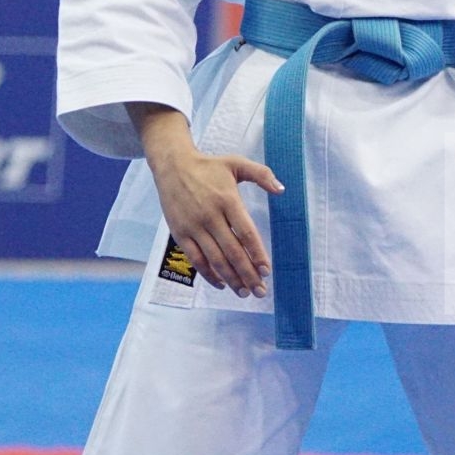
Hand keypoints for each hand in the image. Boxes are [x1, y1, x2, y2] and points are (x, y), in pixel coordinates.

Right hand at [131, 102, 283, 295]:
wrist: (173, 165)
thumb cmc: (208, 166)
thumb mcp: (237, 163)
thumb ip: (262, 174)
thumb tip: (281, 189)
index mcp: (228, 200)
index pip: (245, 233)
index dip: (256, 254)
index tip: (266, 271)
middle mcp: (211, 216)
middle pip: (232, 252)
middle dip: (247, 274)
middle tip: (260, 290)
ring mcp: (194, 227)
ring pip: (215, 259)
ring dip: (231, 279)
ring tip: (244, 292)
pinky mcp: (180, 233)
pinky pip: (196, 259)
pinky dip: (208, 274)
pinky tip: (221, 283)